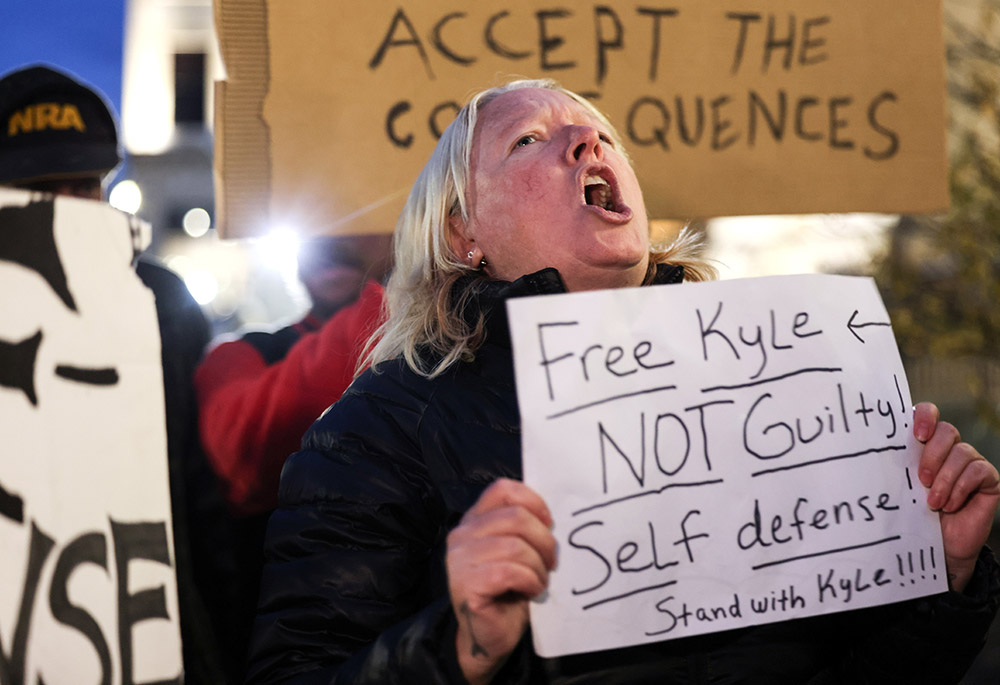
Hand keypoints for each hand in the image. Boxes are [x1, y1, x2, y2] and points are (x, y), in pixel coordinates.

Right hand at [446, 478, 556, 683]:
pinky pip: (510, 571)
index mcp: (474, 520)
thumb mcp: (515, 550)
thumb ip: (522, 528)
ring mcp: (460, 559)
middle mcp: (462, 534)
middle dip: (543, 541)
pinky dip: (530, 580)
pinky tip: (531, 591)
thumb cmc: (508, 592)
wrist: (488, 636)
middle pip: (516, 517)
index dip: (533, 502)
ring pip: (516, 545)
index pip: (502, 489)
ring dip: (538, 566)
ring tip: (539, 580)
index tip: (549, 524)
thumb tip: (551, 518)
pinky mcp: (467, 585)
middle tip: (550, 562)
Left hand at [913, 402, 999, 591]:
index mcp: (924, 444)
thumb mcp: (900, 486)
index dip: (925, 416)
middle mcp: (949, 448)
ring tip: (933, 502)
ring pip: (963, 452)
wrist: (937, 547)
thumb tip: (871, 449)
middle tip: (921, 479)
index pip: (928, 413)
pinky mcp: (987, 479)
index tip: (917, 435)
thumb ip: (895, 465)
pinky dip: (961, 488)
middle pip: (947, 430)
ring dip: (945, 479)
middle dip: (933, 454)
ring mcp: (970, 463)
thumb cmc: (913, 515)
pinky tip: (950, 505)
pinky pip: (979, 471)